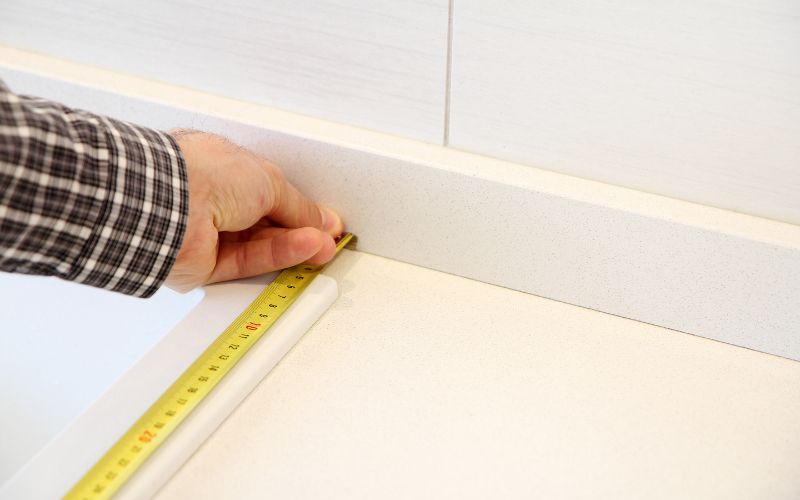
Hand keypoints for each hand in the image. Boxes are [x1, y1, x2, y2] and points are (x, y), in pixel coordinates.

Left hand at [165, 131, 342, 291]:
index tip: (324, 219)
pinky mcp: (203, 264)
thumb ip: (298, 205)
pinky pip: (246, 263)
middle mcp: (211, 200)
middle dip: (301, 230)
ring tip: (322, 246)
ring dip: (294, 245)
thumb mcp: (269, 180)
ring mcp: (206, 233)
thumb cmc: (202, 173)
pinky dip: (276, 257)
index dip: (299, 206)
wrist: (169, 202)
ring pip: (259, 245)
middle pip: (266, 222)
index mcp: (222, 169)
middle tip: (328, 238)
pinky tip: (302, 250)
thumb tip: (321, 220)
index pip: (267, 192)